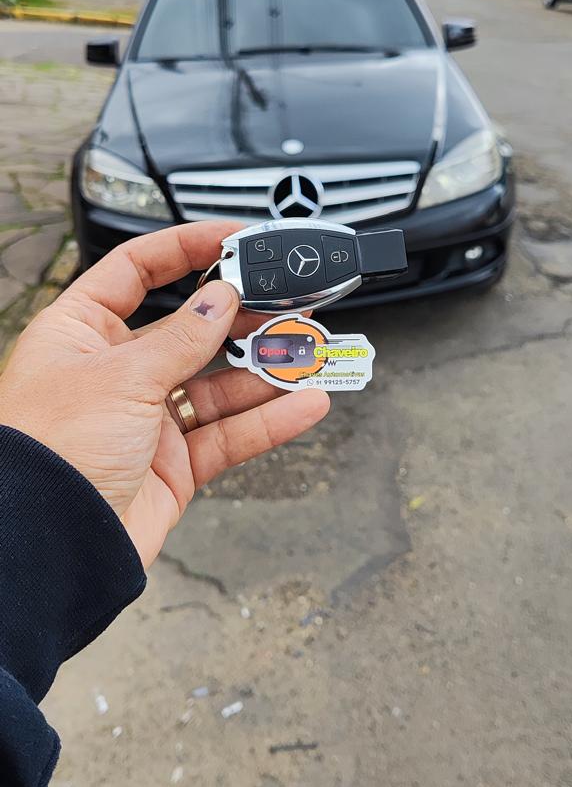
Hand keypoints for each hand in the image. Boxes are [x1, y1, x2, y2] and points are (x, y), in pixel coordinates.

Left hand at [0, 223, 329, 567]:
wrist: (46, 547)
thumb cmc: (51, 452)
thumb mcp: (121, 377)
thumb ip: (182, 337)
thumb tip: (221, 297)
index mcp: (80, 332)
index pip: (136, 270)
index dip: (186, 248)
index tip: (236, 239)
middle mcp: (112, 371)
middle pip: (189, 328)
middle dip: (242, 317)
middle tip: (291, 301)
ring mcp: (144, 419)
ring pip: (217, 384)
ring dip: (265, 370)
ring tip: (310, 352)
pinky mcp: (171, 465)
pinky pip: (228, 435)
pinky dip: (268, 420)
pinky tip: (304, 403)